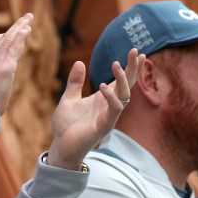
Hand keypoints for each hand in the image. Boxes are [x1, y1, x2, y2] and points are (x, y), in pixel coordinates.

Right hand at [0, 13, 32, 114]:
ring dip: (20, 28)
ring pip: (9, 40)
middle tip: (25, 19)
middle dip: (14, 28)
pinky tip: (27, 29)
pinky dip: (21, 37)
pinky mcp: (4, 67)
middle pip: (0, 37)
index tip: (11, 33)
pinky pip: (14, 47)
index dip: (3, 37)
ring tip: (29, 18)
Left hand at [46, 49, 144, 169]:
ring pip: (124, 96)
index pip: (122, 80)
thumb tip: (79, 62)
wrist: (60, 145)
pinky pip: (114, 110)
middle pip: (128, 85)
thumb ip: (75, 82)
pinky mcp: (104, 126)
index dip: (130, 67)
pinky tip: (104, 86)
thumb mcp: (68, 98)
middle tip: (137, 52)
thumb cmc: (66, 125)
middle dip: (133, 69)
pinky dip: (111, 97)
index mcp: (103, 98)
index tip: (136, 51)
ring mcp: (109, 116)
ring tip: (116, 64)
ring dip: (123, 80)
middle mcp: (109, 105)